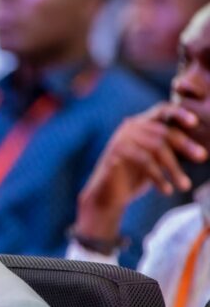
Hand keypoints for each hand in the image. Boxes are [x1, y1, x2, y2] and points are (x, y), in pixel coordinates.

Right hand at [75, 103, 206, 242]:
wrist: (107, 196)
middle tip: (202, 157)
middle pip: (163, 131)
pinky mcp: (115, 155)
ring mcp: (121, 140)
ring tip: (184, 185)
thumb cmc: (133, 178)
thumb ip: (169, 148)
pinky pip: (144, 161)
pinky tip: (167, 190)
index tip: (195, 123)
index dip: (179, 113)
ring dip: (174, 168)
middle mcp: (129, 128)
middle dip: (185, 145)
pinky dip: (158, 177)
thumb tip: (199, 148)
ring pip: (156, 147)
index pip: (162, 110)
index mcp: (140, 124)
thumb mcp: (155, 160)